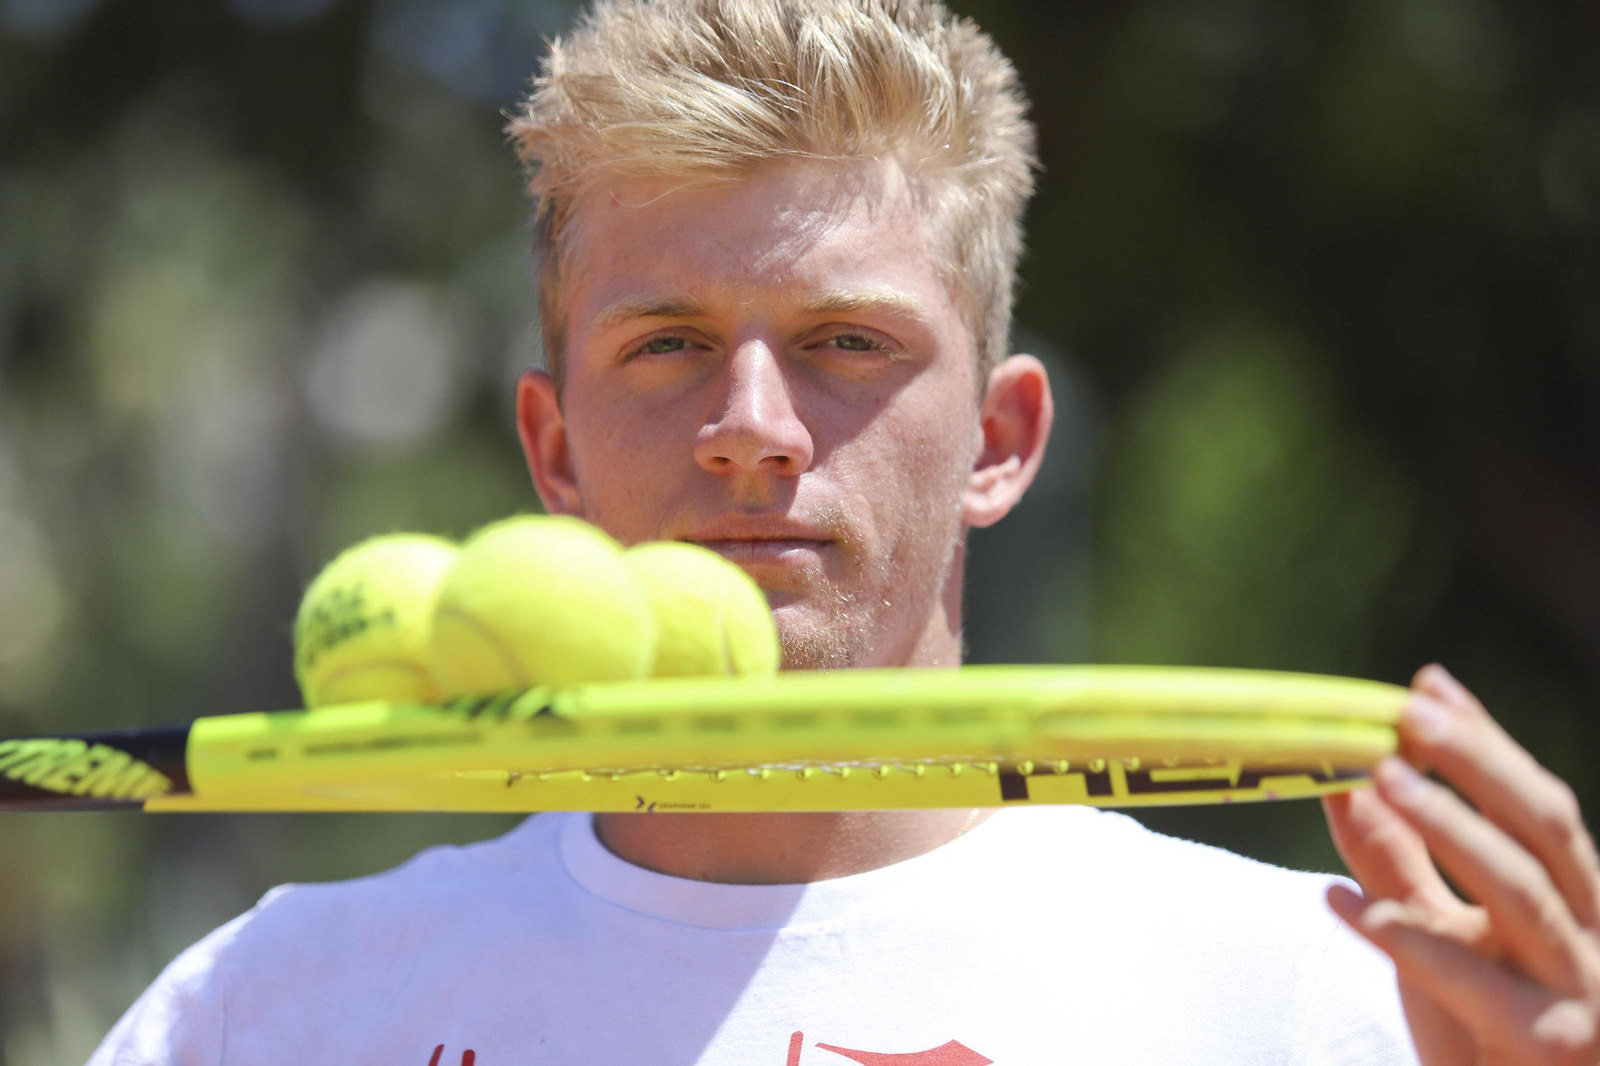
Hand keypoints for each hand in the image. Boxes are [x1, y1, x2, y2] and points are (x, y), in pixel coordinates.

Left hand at [1323, 664, 1599, 1064]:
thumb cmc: (1486, 1041)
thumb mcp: (1440, 938)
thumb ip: (1399, 865)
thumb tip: (1345, 783)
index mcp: (1579, 904)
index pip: (1542, 806)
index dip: (1488, 743)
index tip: (1428, 684)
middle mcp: (1595, 938)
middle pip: (1548, 829)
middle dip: (1479, 763)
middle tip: (1407, 713)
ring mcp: (1583, 996)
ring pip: (1524, 894)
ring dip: (1451, 828)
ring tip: (1377, 777)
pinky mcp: (1548, 1049)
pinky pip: (1477, 986)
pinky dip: (1407, 939)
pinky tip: (1340, 901)